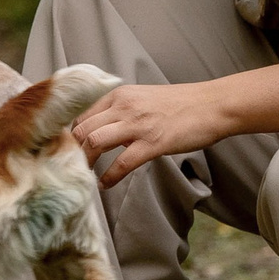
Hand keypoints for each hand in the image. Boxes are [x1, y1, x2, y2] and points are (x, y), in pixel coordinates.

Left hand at [70, 82, 241, 187]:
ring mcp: (138, 124)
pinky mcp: (153, 142)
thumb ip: (121, 111)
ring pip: (94, 142)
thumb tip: (104, 132)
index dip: (69, 134)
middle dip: (70, 150)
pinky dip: (110, 177)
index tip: (66, 150)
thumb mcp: (144, 98)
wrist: (212, 105)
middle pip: (81, 128)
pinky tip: (105, 184)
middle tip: (69, 166)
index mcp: (119, 94)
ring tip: (83, 176)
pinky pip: (122, 163)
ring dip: (85, 162)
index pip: (81, 114)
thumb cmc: (181, 104)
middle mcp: (124, 106)